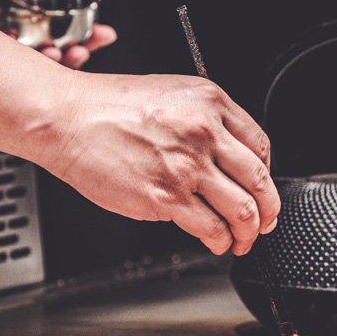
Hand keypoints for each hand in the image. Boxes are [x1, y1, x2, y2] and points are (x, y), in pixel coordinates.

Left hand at [0, 0, 115, 68]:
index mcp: (25, 16)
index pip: (67, 33)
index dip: (90, 37)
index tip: (105, 33)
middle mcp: (14, 37)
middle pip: (57, 57)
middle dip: (78, 57)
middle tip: (85, 49)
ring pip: (33, 73)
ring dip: (51, 68)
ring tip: (56, 54)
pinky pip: (1, 73)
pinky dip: (14, 66)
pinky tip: (18, 51)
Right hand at [48, 73, 280, 255]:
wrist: (68, 118)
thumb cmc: (109, 106)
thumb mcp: (172, 94)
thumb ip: (207, 121)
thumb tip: (229, 158)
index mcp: (211, 103)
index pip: (261, 146)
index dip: (266, 176)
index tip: (262, 190)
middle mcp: (204, 133)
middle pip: (259, 181)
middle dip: (269, 211)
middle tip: (266, 223)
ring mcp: (186, 166)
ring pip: (241, 210)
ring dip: (248, 233)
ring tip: (242, 240)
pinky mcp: (166, 197)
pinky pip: (210, 227)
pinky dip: (220, 241)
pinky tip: (216, 242)